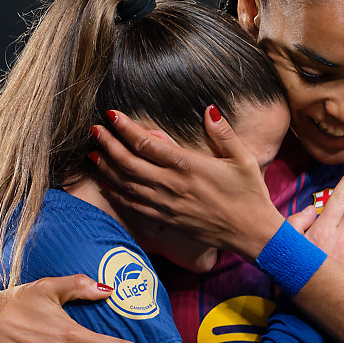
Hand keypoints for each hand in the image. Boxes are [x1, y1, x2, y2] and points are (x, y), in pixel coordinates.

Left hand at [91, 107, 284, 257]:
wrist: (251, 232)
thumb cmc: (249, 193)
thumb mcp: (243, 158)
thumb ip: (223, 133)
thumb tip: (209, 109)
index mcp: (189, 166)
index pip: (147, 144)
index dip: (126, 128)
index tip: (111, 115)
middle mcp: (172, 186)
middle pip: (129, 163)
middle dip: (108, 145)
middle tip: (94, 130)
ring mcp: (166, 205)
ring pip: (127, 185)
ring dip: (106, 168)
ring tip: (92, 153)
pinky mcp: (166, 220)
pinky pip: (134, 206)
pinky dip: (116, 193)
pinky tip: (105, 184)